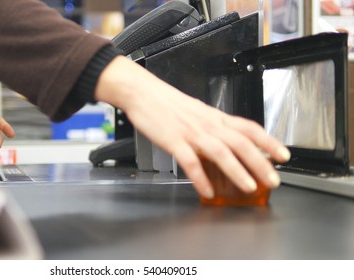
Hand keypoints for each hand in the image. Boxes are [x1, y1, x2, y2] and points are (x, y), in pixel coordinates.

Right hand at [95, 56, 290, 198]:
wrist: (143, 93)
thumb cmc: (168, 103)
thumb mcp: (197, 111)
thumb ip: (212, 127)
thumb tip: (227, 142)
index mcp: (214, 117)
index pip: (249, 128)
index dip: (269, 142)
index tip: (283, 155)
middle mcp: (207, 124)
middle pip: (240, 143)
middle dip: (260, 162)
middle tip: (272, 180)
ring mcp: (191, 132)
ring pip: (220, 152)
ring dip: (237, 171)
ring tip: (248, 187)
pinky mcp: (173, 140)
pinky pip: (190, 161)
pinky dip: (200, 177)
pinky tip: (206, 190)